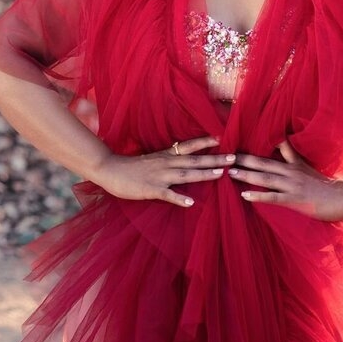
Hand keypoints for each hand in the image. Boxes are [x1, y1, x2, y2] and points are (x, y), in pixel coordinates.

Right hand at [91, 136, 234, 207]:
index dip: (205, 142)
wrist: (109, 169)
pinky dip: (179, 198)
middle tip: (233, 157)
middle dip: (214, 159)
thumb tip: (182, 162)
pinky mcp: (151, 189)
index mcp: (166, 156)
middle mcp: (166, 163)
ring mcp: (159, 176)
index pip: (189, 146)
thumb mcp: (151, 160)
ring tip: (221, 175)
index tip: (221, 138)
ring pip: (186, 174)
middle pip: (194, 160)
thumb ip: (167, 160)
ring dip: (204, 174)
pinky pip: (167, 194)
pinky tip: (190, 203)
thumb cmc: (130, 167)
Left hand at [228, 141, 342, 220]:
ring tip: (229, 172)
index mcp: (292, 164)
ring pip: (265, 178)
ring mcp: (292, 186)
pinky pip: (273, 197)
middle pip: (263, 163)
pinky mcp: (294, 200)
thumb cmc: (323, 184)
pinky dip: (258, 195)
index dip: (253, 146)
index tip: (236, 142)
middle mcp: (290, 172)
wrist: (342, 199)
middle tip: (224, 156)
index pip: (271, 151)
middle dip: (243, 160)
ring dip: (246, 175)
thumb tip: (278, 141)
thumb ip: (290, 155)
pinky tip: (244, 195)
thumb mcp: (305, 166)